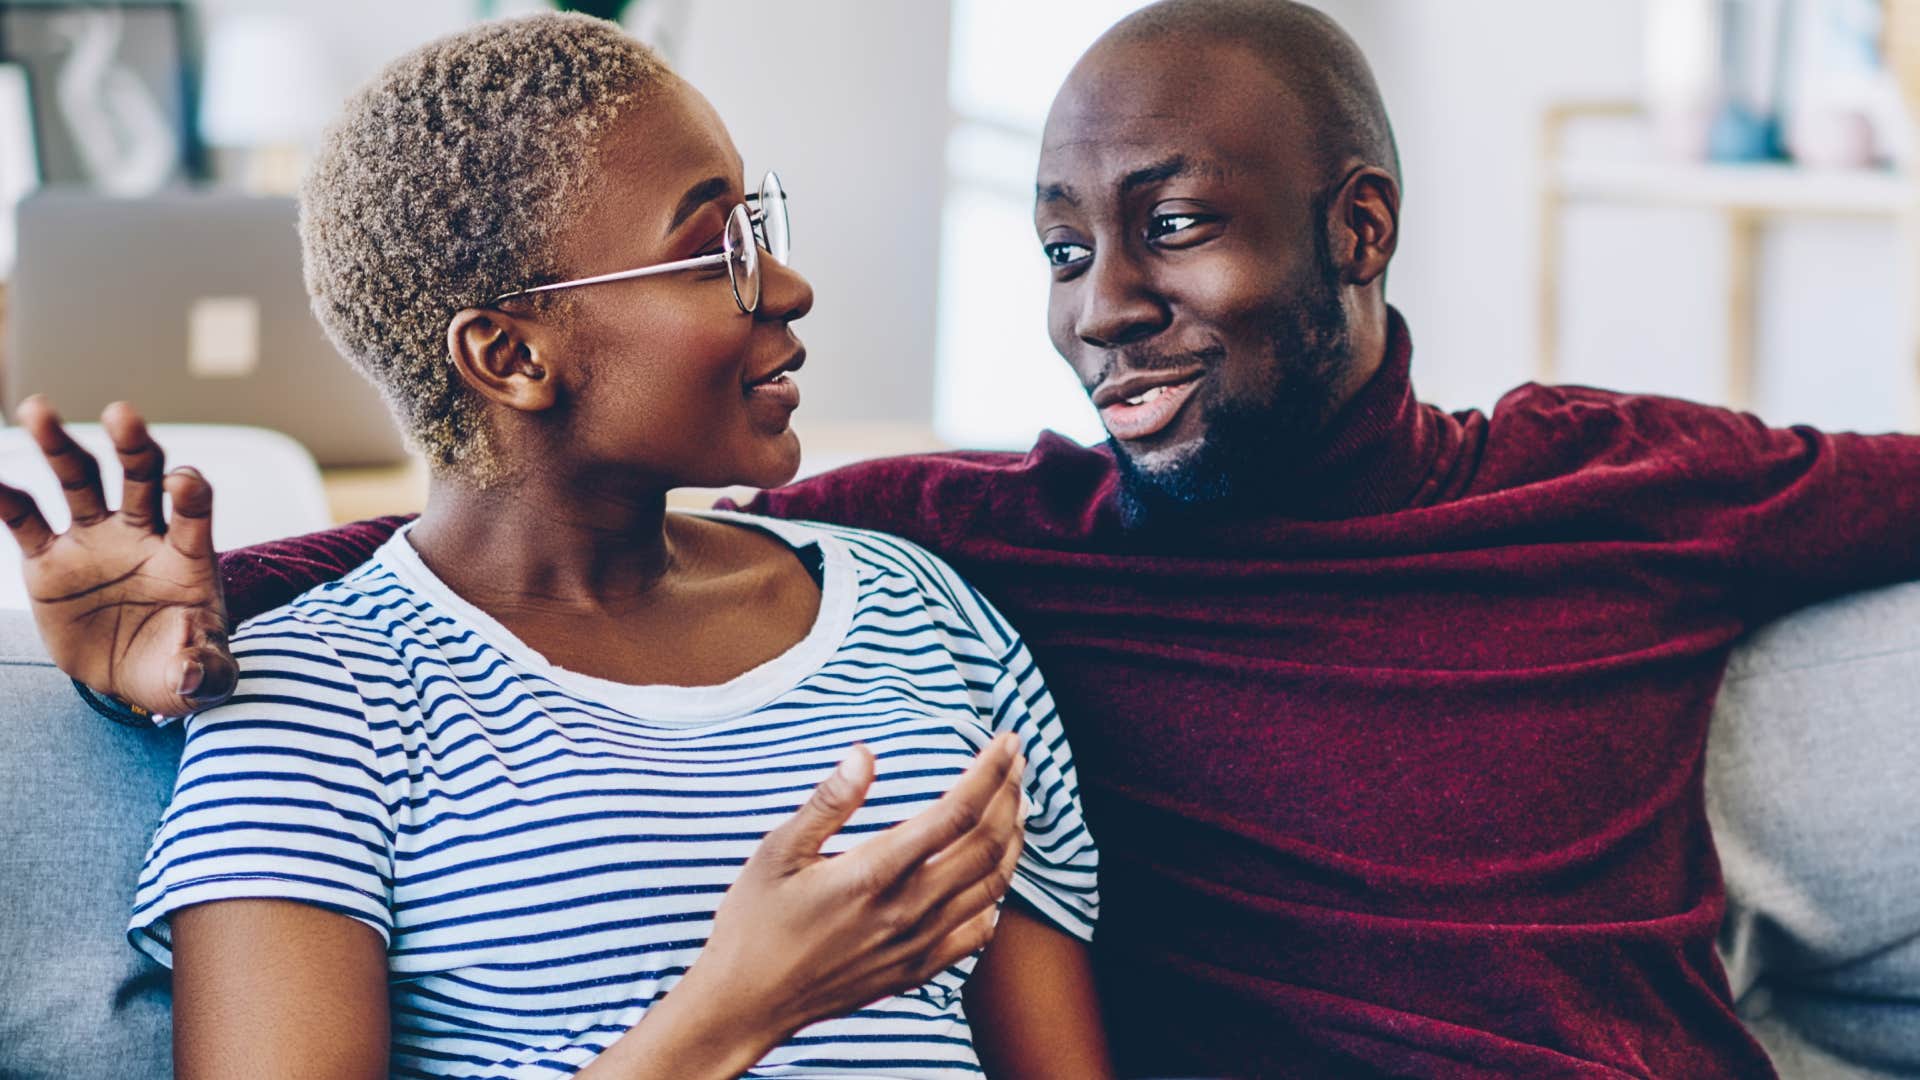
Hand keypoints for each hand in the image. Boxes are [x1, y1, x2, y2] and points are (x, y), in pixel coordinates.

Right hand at [0, 397, 236, 715]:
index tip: (183, 481)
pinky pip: (24, 520)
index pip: (195, 510)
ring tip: (38, 410)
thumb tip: (196, 675)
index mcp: (188, 555)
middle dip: (134, 446)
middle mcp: (142, 535)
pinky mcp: (48, 559)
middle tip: (123, 413)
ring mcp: (94, 540)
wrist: (130, 677)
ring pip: (79, 481)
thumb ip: (206, 673)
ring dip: (61, 445)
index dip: (192, 491)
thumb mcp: (199, 677)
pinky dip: (4, 498)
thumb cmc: (177, 667)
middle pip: (142, 477)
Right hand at [665, 733, 1028, 1057]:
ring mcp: (917, 944)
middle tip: (1018, 763)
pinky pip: (977, 933)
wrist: (747, 1003)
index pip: (956, 813)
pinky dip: (996, 898)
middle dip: (1011, 796)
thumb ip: (827, 803)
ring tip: (1018, 807)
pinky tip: (993, 878)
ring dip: (1013, 841)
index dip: (990, 772)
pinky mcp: (917, 970)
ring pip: (992, 887)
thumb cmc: (755, 922)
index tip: (1005, 741)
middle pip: (986, 845)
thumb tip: (863, 753)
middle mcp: (907, 910)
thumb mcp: (777, 852)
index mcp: (875, 873)